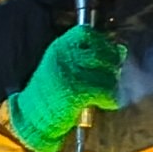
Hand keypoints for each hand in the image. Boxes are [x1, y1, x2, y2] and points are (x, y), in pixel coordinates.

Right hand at [5, 24, 124, 151]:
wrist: (31, 118)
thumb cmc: (51, 94)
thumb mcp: (64, 68)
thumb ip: (88, 57)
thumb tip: (121, 50)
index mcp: (59, 47)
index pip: (87, 33)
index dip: (103, 43)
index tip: (110, 55)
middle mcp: (63, 56)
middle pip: (100, 52)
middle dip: (112, 64)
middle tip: (113, 76)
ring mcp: (68, 72)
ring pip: (106, 73)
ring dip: (113, 84)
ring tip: (108, 93)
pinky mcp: (75, 91)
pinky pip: (105, 91)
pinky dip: (111, 98)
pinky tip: (108, 103)